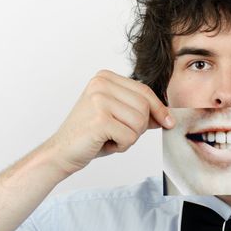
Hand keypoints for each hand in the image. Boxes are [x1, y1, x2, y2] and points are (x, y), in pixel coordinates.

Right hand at [43, 69, 174, 175]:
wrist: (61, 152)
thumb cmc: (90, 135)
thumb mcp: (118, 117)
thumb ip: (140, 112)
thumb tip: (168, 116)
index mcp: (105, 77)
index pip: (144, 91)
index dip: (159, 109)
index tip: (168, 122)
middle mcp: (101, 84)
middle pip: (145, 106)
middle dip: (139, 127)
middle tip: (119, 134)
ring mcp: (99, 100)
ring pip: (140, 122)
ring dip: (130, 137)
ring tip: (110, 137)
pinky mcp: (100, 119)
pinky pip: (130, 136)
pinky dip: (122, 145)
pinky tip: (104, 143)